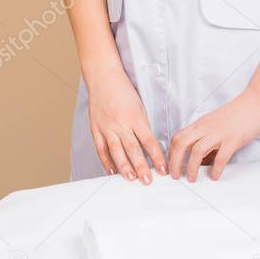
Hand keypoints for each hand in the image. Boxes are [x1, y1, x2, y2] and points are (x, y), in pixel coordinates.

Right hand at [86, 66, 167, 183]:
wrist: (103, 77)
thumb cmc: (123, 89)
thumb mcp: (139, 105)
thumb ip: (142, 124)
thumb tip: (149, 144)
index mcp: (135, 117)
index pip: (149, 142)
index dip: (157, 157)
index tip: (163, 169)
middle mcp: (120, 124)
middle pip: (133, 149)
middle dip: (142, 167)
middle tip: (148, 181)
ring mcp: (106, 127)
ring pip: (116, 152)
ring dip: (124, 167)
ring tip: (131, 178)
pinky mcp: (96, 129)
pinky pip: (101, 148)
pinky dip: (106, 161)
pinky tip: (111, 171)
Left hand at [167, 87, 259, 182]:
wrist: (257, 101)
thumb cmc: (239, 112)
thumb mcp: (217, 123)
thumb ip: (208, 138)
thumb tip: (203, 160)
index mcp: (201, 123)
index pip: (178, 137)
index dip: (171, 153)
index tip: (171, 166)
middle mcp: (207, 127)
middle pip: (181, 144)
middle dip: (175, 162)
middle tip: (176, 176)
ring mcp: (219, 133)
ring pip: (196, 151)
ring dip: (191, 168)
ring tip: (192, 179)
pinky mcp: (233, 139)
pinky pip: (220, 157)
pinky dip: (216, 169)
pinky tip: (215, 175)